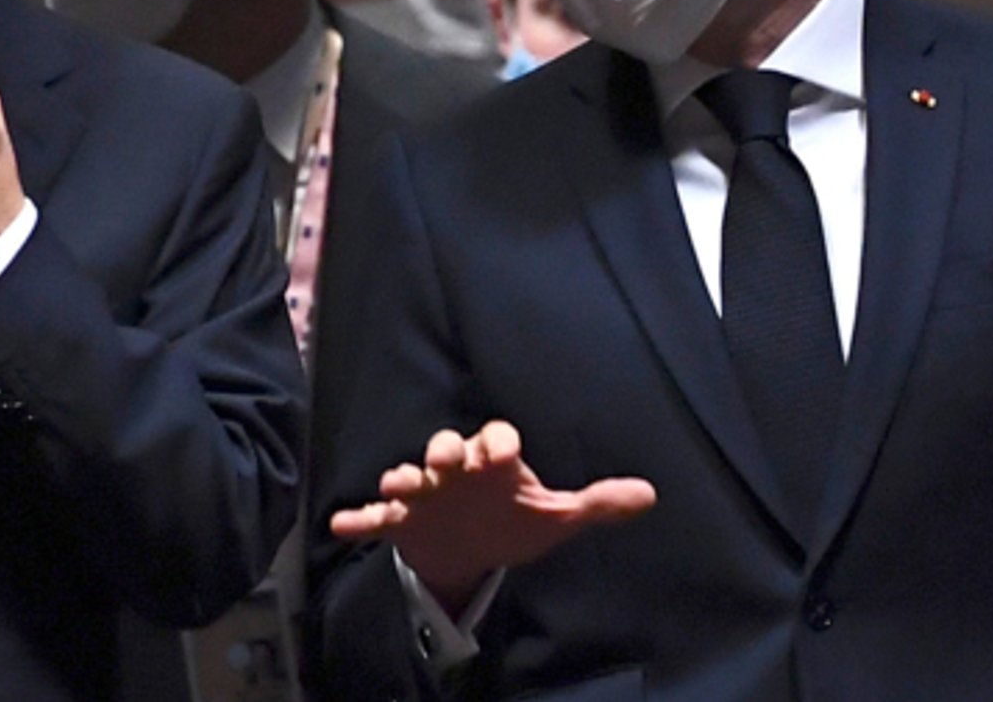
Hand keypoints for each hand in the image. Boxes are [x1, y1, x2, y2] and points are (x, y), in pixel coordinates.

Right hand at [330, 420, 655, 614]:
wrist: (470, 552)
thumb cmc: (510, 521)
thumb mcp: (554, 517)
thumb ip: (595, 504)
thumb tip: (649, 495)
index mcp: (494, 464)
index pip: (497, 440)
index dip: (498, 442)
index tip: (500, 451)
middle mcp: (457, 472)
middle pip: (447, 448)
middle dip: (444, 451)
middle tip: (445, 460)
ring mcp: (425, 495)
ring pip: (409, 476)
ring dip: (403, 478)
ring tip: (400, 485)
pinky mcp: (401, 521)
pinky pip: (376, 517)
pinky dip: (360, 518)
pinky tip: (343, 523)